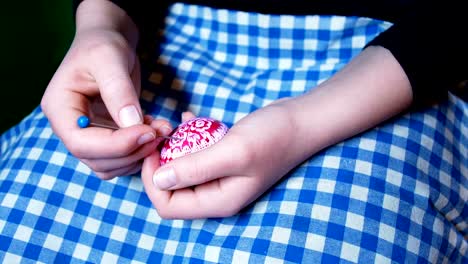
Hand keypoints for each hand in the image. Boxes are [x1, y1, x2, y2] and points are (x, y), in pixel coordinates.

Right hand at [41, 0, 171, 178]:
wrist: (109, 43)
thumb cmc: (103, 45)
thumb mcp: (110, 59)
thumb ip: (119, 91)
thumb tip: (132, 124)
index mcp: (60, 108)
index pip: (81, 143)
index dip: (116, 145)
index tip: (148, 132)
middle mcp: (70, 127)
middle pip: (97, 160)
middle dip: (132, 151)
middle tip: (162, 132)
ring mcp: (88, 135)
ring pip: (111, 166)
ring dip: (140, 154)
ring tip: (163, 129)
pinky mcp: (106, 138)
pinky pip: (123, 158)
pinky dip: (142, 151)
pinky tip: (155, 129)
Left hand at [141, 100, 307, 218]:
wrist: (300, 120)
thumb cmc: (272, 137)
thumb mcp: (233, 151)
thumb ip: (195, 168)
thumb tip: (157, 181)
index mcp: (218, 201)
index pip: (169, 206)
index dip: (153, 181)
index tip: (152, 149)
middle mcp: (216, 193)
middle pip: (171, 189)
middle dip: (160, 163)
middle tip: (161, 133)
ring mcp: (219, 177)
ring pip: (180, 169)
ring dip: (172, 147)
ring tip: (173, 124)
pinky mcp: (222, 160)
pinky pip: (194, 153)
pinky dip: (187, 137)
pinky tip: (190, 117)